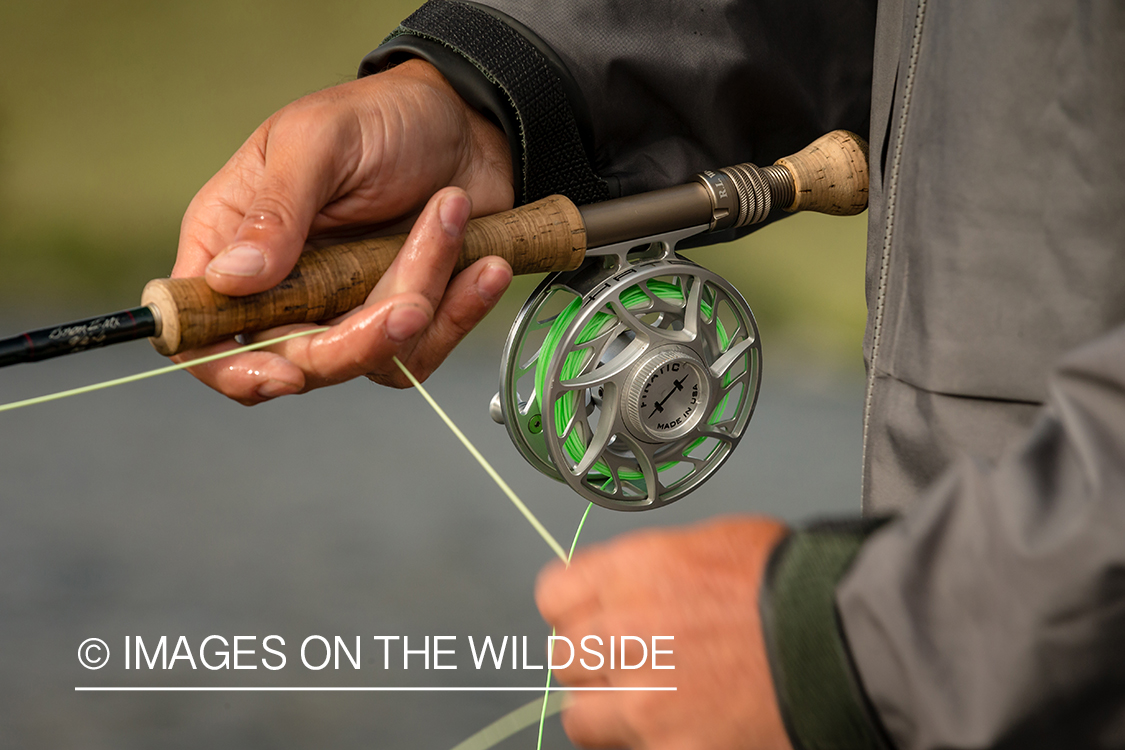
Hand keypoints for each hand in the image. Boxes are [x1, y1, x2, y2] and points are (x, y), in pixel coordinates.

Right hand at [171, 60, 514, 403]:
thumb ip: (275, 210)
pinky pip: (421, 352)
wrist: (467, 122)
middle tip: (411, 305)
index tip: (282, 374)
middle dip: (359, 341)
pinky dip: (458, 313)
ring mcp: (342, 309)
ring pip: (369, 359)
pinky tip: (486, 267)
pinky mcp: (398, 320)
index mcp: (232, 239)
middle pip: (295, 362)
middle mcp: (280, 287)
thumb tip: (229, 278)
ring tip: (451, 215)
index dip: (231, 367)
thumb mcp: (319, 141)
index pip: (202, 330)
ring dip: (421, 293)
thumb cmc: (381, 117)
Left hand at [536, 517, 793, 749]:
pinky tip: (680, 727)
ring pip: (581, 717)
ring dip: (608, 711)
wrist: (844, 640)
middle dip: (594, 659)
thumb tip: (627, 587)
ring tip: (650, 704)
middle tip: (633, 661)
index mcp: (630, 572)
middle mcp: (624, 633)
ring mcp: (643, 699)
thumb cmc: (791, 585)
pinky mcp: (669, 748)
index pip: (553, 596)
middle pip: (564, 657)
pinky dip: (647, 742)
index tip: (592, 617)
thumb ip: (650, 569)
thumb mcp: (710, 544)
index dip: (574, 607)